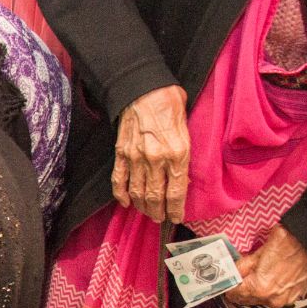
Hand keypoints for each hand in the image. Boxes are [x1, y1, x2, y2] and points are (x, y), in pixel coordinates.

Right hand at [112, 85, 189, 222]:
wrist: (144, 89)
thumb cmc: (170, 105)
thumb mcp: (187, 130)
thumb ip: (184, 155)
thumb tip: (182, 177)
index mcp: (177, 153)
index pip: (176, 192)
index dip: (175, 210)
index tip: (176, 218)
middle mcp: (156, 159)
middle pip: (155, 197)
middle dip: (158, 212)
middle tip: (160, 218)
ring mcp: (135, 158)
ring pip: (138, 192)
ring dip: (142, 207)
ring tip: (147, 213)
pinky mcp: (121, 153)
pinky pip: (119, 180)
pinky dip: (121, 195)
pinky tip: (126, 203)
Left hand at [229, 225, 306, 307]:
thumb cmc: (282, 244)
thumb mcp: (254, 255)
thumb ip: (239, 269)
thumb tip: (230, 276)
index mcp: (258, 289)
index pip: (233, 295)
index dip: (229, 286)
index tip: (229, 280)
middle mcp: (270, 299)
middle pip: (245, 300)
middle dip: (241, 289)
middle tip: (242, 276)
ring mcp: (283, 300)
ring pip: (259, 300)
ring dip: (255, 291)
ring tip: (258, 275)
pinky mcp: (292, 297)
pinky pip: (273, 298)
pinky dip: (269, 291)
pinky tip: (271, 279)